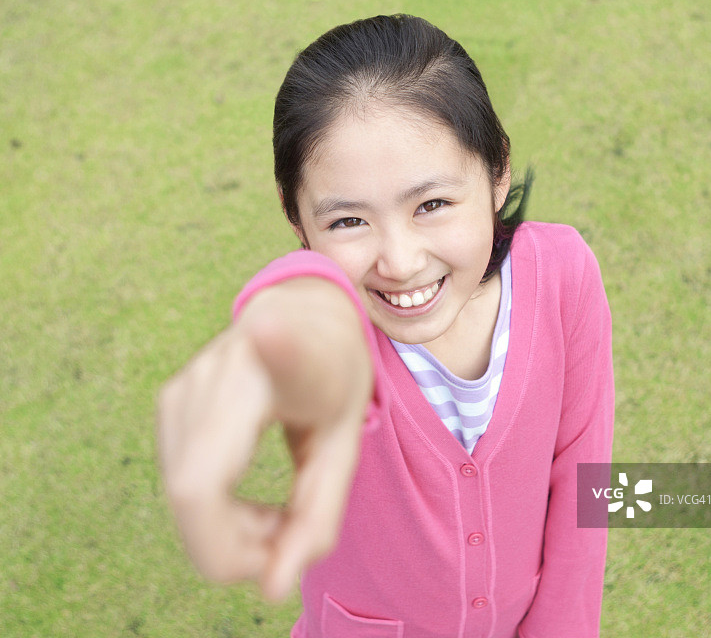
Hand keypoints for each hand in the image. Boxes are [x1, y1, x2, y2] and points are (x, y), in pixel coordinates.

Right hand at [157, 277, 372, 600]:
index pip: (280, 362)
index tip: (267, 336)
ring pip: (181, 496)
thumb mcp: (347, 446)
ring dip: (226, 535)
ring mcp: (186, 383)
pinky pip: (178, 483)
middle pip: (196, 491)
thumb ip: (317, 518)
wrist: (302, 315)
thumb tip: (270, 590)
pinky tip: (247, 502)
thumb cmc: (332, 379)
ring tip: (277, 518)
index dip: (267, 369)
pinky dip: (212, 514)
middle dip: (235, 550)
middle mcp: (224, 366)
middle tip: (286, 542)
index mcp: (291, 361)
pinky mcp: (168, 403)